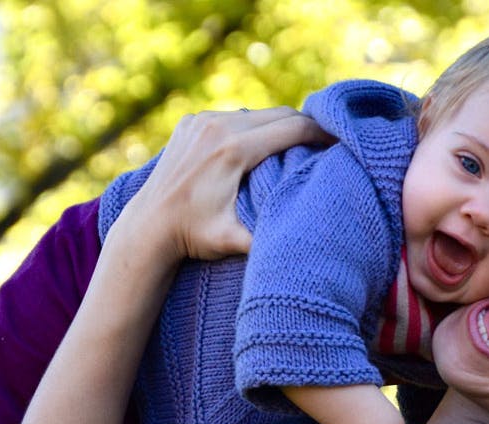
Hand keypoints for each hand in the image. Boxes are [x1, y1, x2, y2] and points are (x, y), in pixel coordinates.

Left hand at [108, 107, 334, 262]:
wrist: (148, 226)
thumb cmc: (193, 237)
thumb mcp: (233, 241)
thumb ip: (269, 238)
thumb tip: (308, 244)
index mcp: (233, 150)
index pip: (293, 128)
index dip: (321, 134)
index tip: (339, 143)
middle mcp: (217, 126)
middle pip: (279, 114)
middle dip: (305, 127)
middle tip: (325, 144)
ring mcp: (201, 120)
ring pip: (257, 114)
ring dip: (277, 127)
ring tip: (296, 147)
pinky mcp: (191, 121)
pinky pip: (233, 117)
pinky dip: (251, 128)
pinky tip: (259, 147)